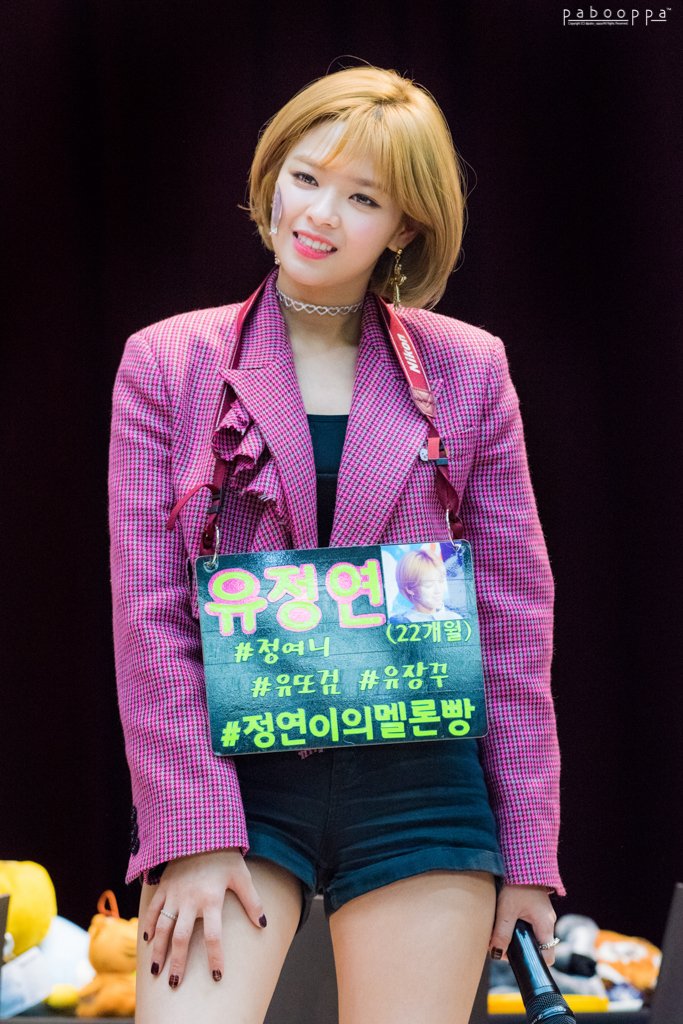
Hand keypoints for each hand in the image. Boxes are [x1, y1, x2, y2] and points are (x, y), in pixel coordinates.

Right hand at [143, 848, 266, 988]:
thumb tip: (263, 924)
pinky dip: (147, 924)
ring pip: (162, 927)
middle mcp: (190, 900)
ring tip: (156, 970)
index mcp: (211, 899)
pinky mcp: (164, 887)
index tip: (216, 975)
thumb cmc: (225, 856)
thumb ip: (252, 901)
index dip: (215, 957)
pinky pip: (152, 909)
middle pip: (182, 938)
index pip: (214, 936)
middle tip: (175, 984)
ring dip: (158, 950)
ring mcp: (174, 894)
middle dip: (178, 963)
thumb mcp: (242, 876)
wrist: (201, 832)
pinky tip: (147, 939)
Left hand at [489, 884, 556, 965]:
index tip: (518, 960)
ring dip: (520, 937)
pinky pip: (532, 925)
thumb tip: (496, 953)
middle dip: (522, 950)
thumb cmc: (517, 884)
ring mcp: (544, 915)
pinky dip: (521, 927)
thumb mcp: (506, 910)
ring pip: (534, 935)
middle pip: (539, 947)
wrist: (522, 861)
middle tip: (504, 946)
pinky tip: (507, 922)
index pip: (548, 957)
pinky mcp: (537, 908)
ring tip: (503, 933)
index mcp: (545, 925)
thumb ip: (502, 933)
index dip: (534, 962)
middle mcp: (548, 922)